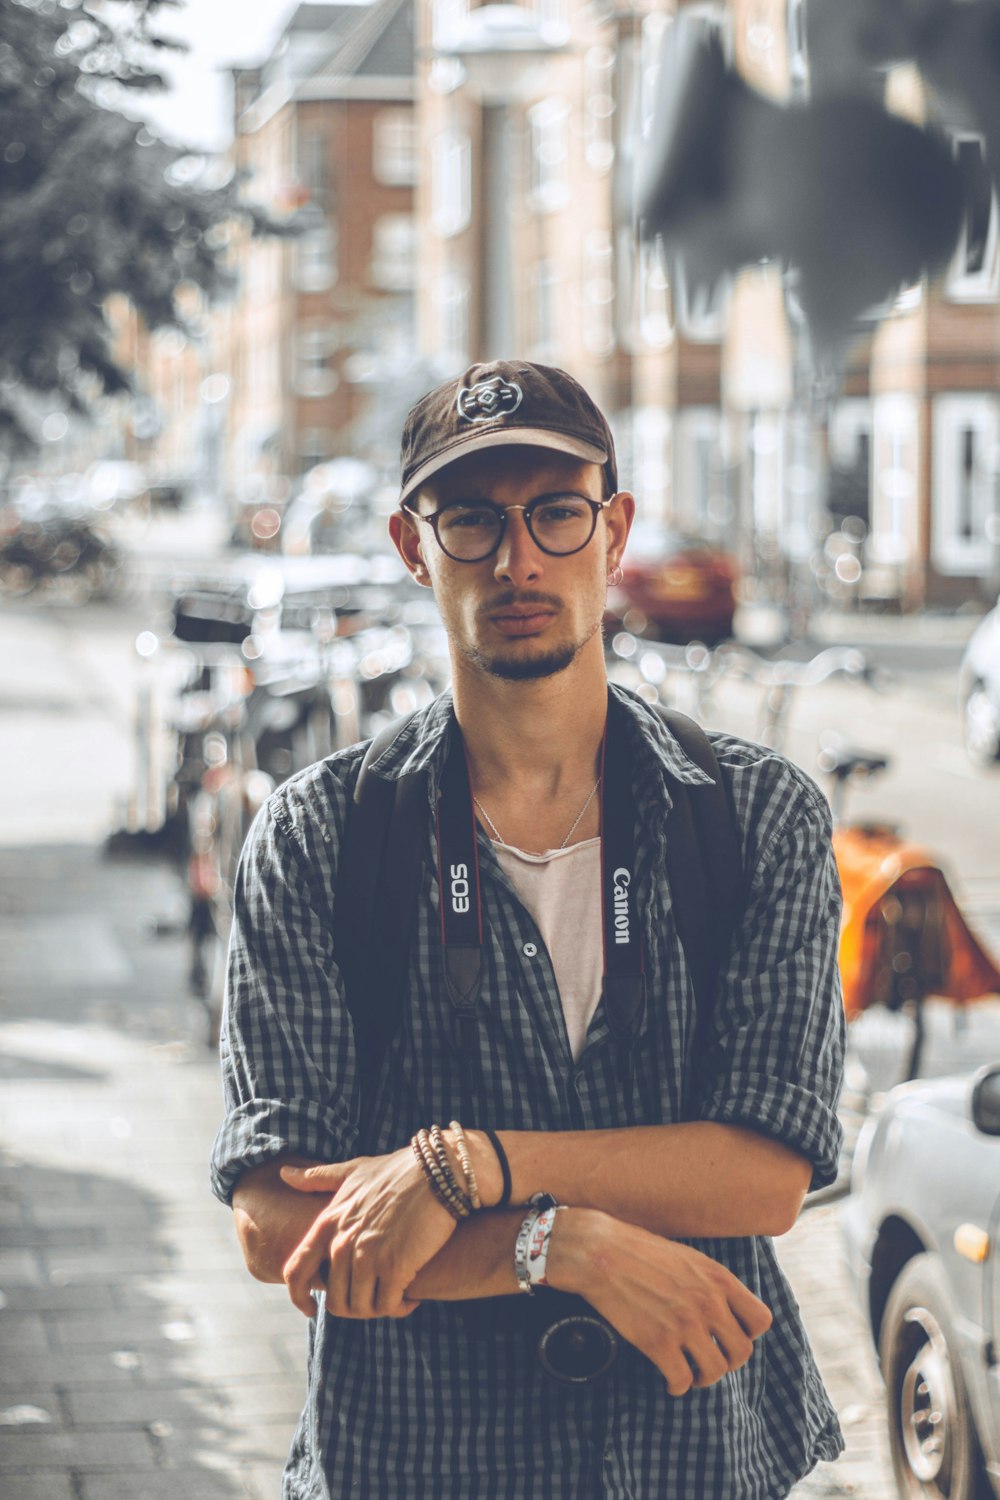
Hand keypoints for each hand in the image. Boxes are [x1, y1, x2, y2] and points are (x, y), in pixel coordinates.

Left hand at [279, 1151, 457, 1319]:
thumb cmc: (396, 1170)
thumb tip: (283, 1173)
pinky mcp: (395, 1266)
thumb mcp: (352, 1170)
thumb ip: (317, 1177)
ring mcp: (368, 1256)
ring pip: (361, 1307)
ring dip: (378, 1309)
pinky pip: (388, 1305)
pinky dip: (399, 1307)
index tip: (309, 1309)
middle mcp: (342, 1243)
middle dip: (354, 1306)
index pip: (296, 1272)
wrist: (437, 1170)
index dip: (298, 1297)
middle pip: (334, 1300)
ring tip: (395, 1297)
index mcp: (328, 1222)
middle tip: (374, 1298)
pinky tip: (411, 1298)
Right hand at [546, 1209, 771, 1396]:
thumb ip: (711, 1283)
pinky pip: (682, 1381)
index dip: (748, 1334)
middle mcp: (708, 1303)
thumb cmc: (640, 1251)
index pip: (761, 1321)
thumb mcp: (688, 1257)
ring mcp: (685, 1324)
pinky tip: (670, 1381)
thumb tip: (724, 1308)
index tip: (728, 1335)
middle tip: (709, 1358)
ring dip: (704, 1378)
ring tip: (691, 1373)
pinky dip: (678, 1387)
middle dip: (727, 1361)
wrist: (600, 1252)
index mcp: (719, 1279)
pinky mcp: (659, 1343)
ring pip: (716, 1371)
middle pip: (742, 1352)